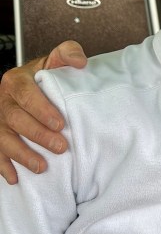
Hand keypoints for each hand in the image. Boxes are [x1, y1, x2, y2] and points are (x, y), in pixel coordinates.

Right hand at [0, 41, 85, 183]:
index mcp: (16, 81)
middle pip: (15, 119)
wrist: (30, 87)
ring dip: (22, 154)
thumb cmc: (45, 77)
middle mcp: (3, 101)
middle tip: (61, 147)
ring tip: (42, 167)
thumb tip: (80, 62)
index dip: (41, 109)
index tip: (60, 123)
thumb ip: (67, 54)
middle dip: (38, 135)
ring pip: (3, 138)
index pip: (25, 93)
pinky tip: (14, 179)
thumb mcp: (55, 61)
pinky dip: (3, 166)